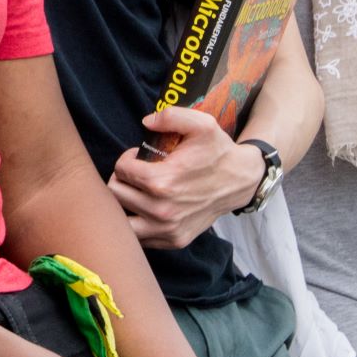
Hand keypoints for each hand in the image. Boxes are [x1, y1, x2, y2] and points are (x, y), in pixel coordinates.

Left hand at [108, 110, 265, 248]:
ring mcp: (168, 229)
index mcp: (163, 182)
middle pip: (116, 194)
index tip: (140, 157)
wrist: (240, 181)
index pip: (120, 171)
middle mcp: (162, 210)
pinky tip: (150, 206)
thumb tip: (146, 122)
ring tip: (139, 191)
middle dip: (123, 179)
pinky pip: (140, 236)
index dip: (127, 159)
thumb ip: (170, 116)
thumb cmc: (217, 151)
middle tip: (138, 173)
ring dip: (126, 203)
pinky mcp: (174, 241)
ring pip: (122, 220)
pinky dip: (139, 221)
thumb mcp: (201, 124)